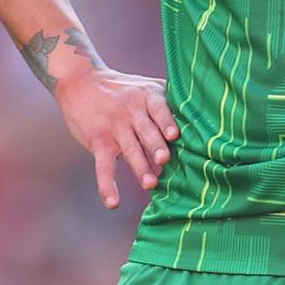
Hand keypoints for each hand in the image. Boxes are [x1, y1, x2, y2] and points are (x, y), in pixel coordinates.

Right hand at [55, 69, 178, 208]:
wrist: (81, 82)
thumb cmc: (124, 90)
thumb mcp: (146, 87)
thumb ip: (169, 102)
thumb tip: (202, 127)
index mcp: (147, 96)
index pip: (159, 108)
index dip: (167, 121)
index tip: (174, 135)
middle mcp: (131, 111)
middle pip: (146, 131)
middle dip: (156, 146)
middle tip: (164, 160)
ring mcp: (114, 127)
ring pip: (129, 150)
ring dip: (140, 167)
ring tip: (150, 184)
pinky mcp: (98, 141)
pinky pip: (103, 166)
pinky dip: (107, 185)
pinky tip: (113, 203)